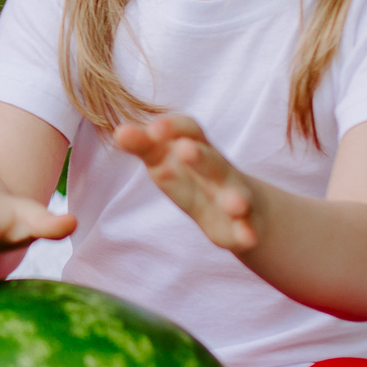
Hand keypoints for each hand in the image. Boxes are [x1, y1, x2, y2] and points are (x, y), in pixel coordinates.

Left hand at [111, 113, 259, 251]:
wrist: (236, 204)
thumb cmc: (187, 175)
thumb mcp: (163, 159)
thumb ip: (143, 145)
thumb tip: (119, 132)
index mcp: (196, 148)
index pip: (189, 129)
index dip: (173, 128)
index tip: (153, 129)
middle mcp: (218, 169)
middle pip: (212, 161)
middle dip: (201, 156)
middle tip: (186, 150)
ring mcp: (233, 196)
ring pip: (236, 195)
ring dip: (236, 199)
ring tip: (234, 205)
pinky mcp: (241, 225)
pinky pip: (246, 229)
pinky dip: (247, 233)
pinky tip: (247, 239)